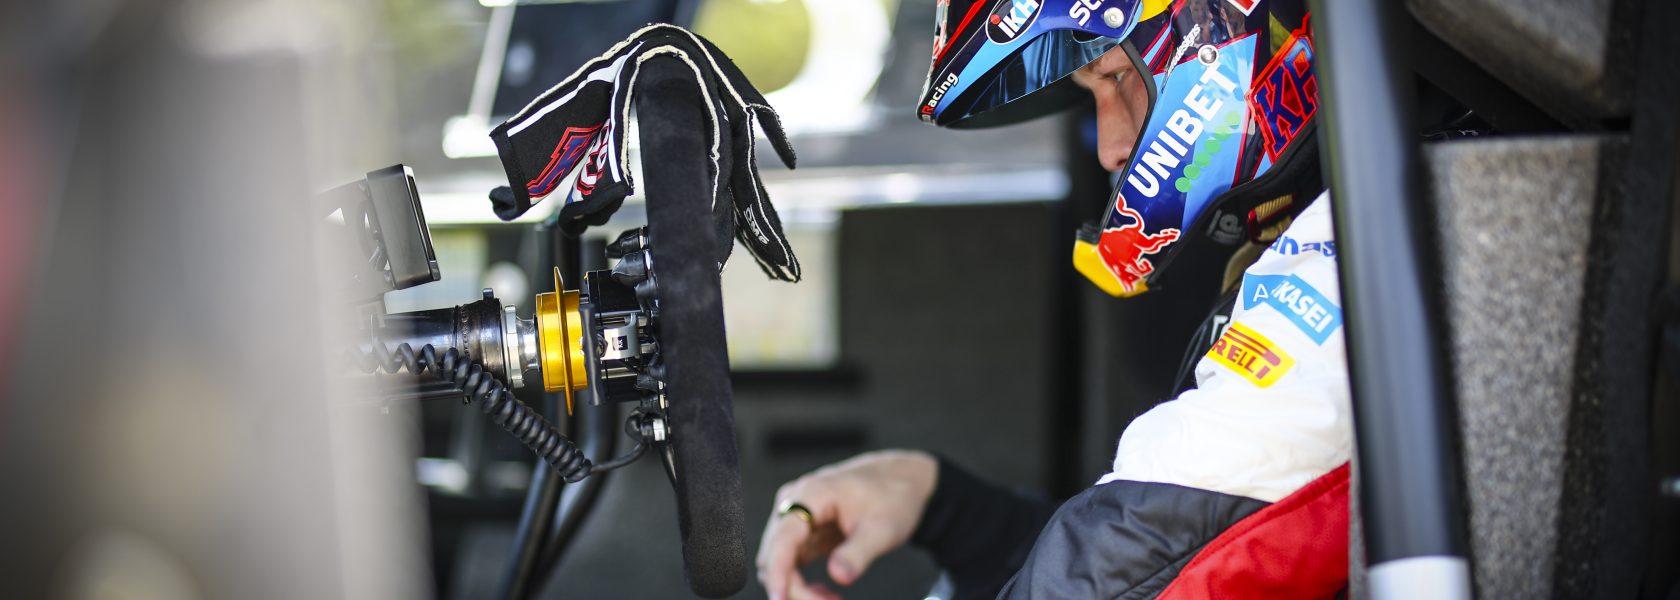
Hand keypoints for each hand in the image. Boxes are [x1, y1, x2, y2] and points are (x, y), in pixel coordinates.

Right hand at [755, 450, 937, 599]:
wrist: (899, 480)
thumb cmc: (892, 496)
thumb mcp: (883, 528)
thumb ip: (859, 553)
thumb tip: (838, 576)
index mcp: (812, 494)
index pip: (783, 539)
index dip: (778, 572)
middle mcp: (795, 502)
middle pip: (774, 555)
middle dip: (794, 588)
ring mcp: (795, 516)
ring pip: (778, 562)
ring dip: (797, 588)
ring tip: (832, 599)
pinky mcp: (800, 531)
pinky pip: (789, 563)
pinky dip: (801, 583)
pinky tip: (825, 593)